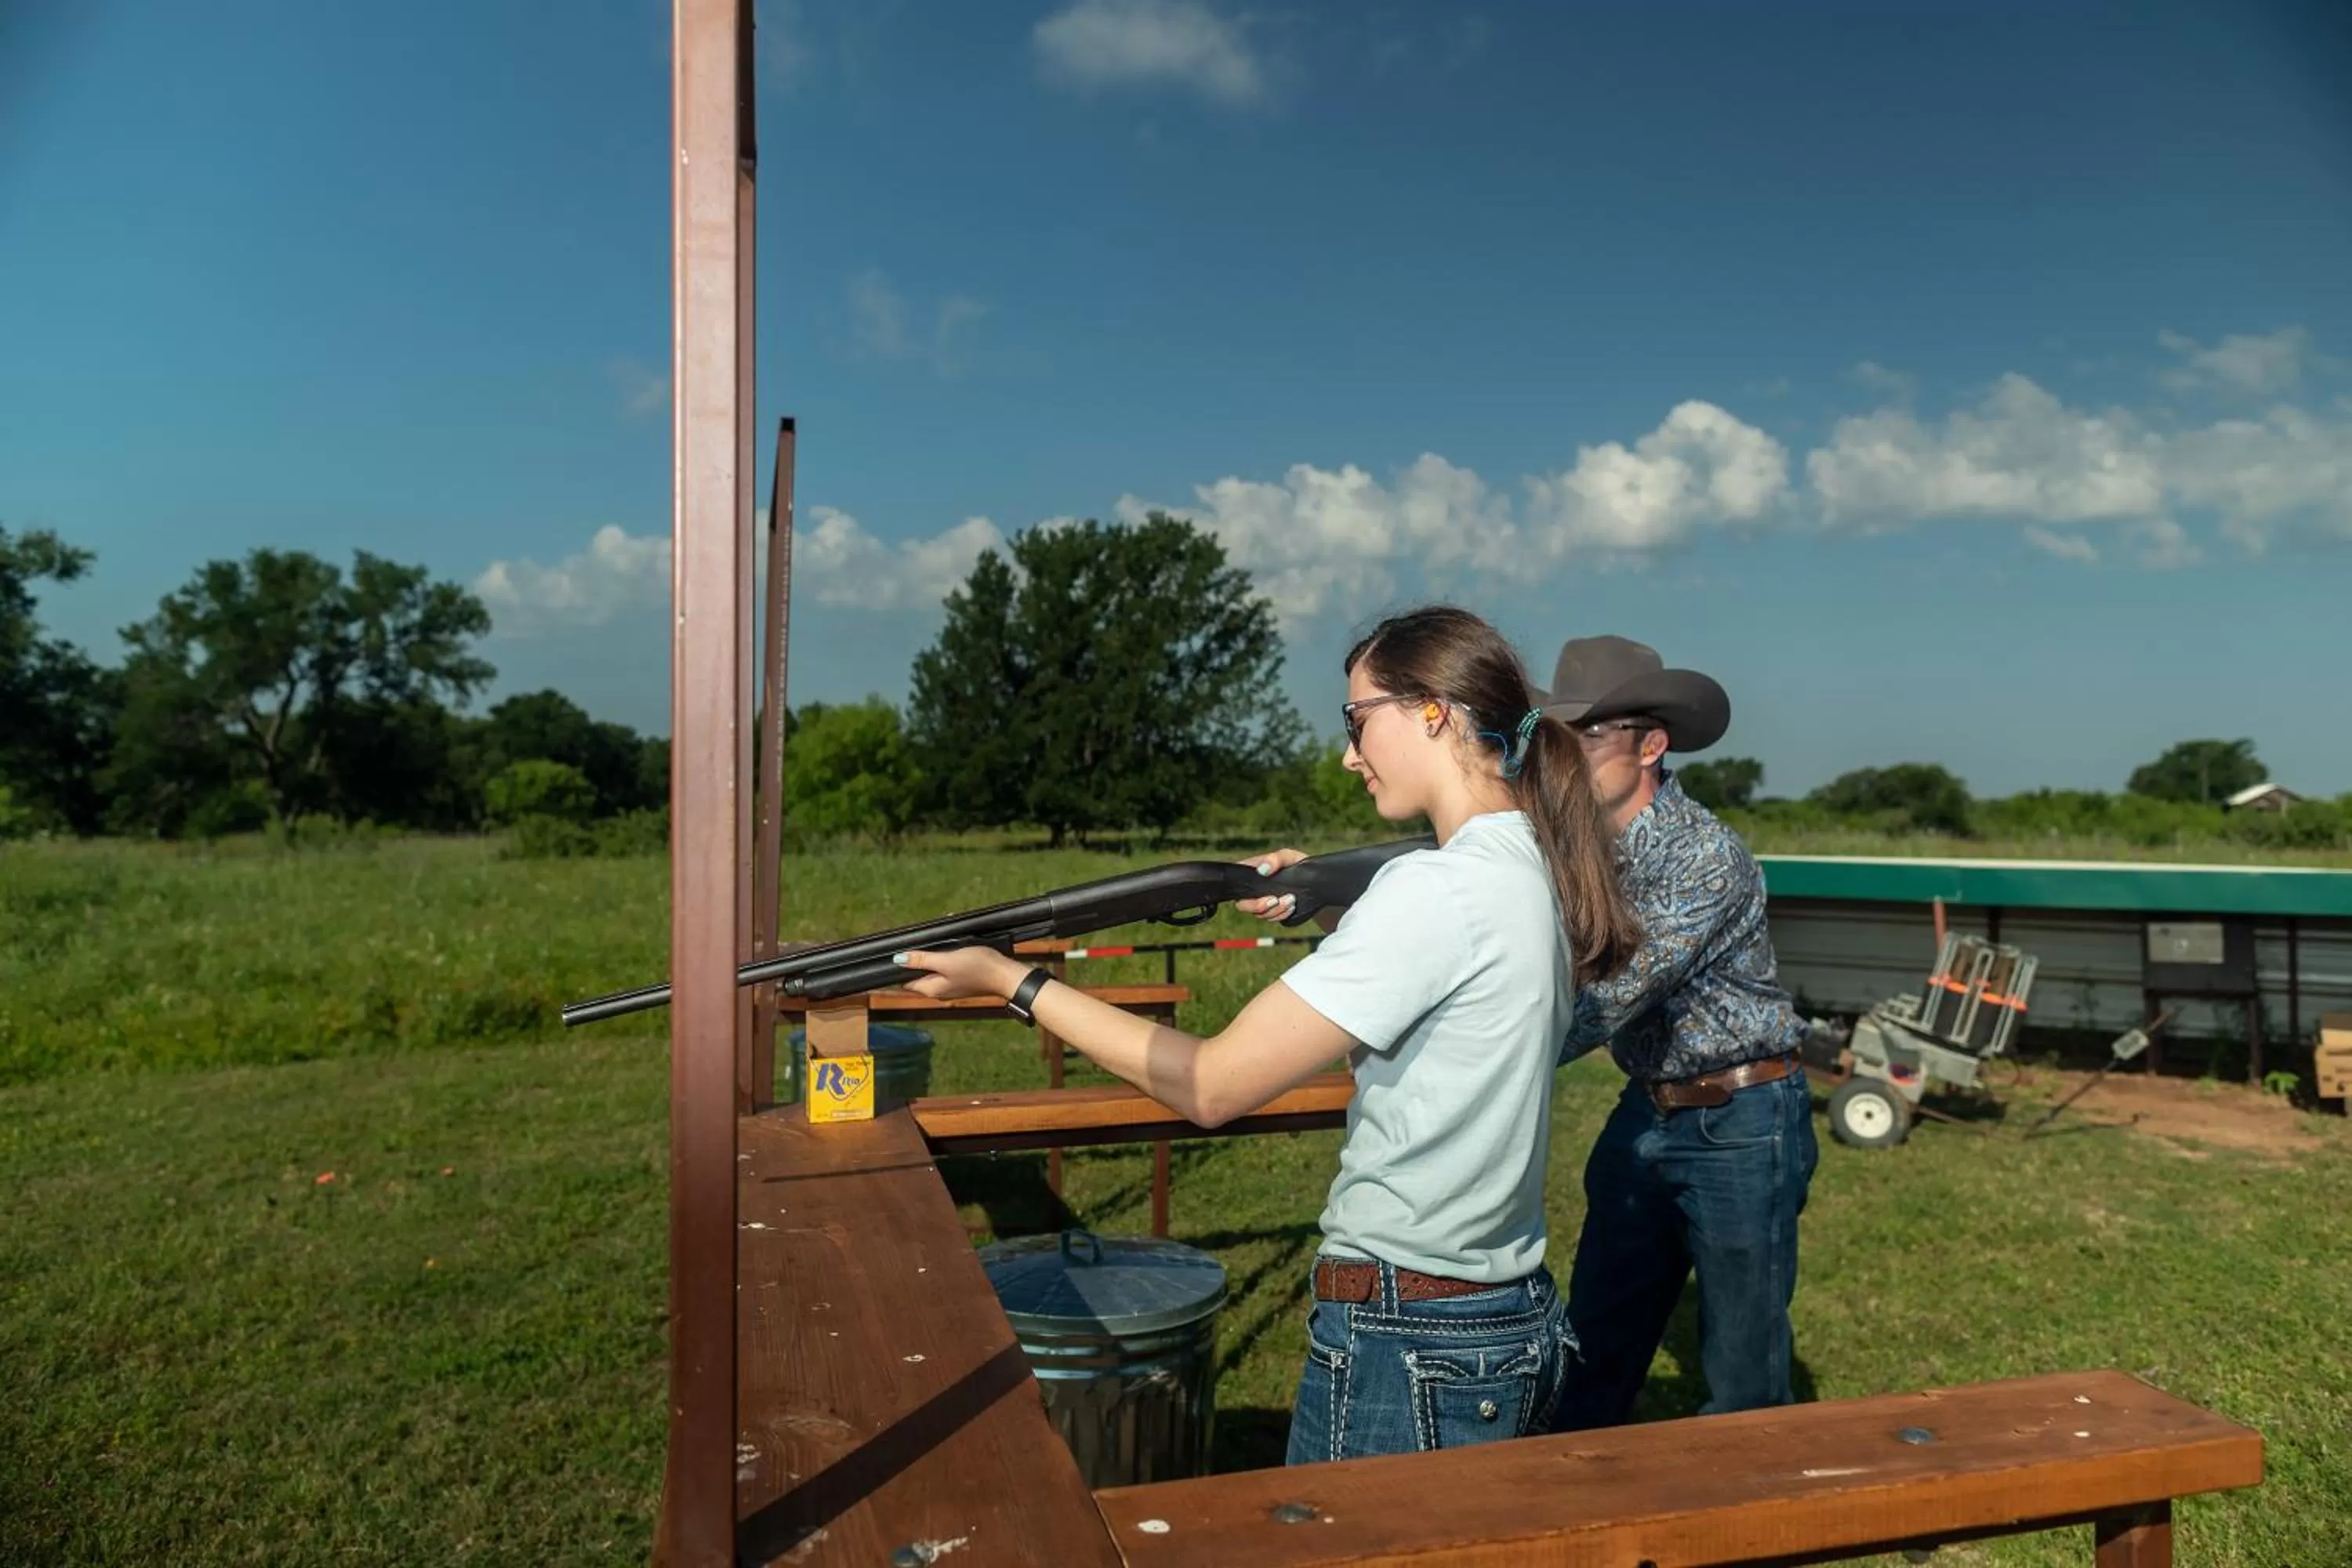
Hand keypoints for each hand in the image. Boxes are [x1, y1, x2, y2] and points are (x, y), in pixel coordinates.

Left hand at [893, 944, 1024, 1001]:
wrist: (1005, 974)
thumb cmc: (976, 968)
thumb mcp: (946, 961)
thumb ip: (922, 960)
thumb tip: (898, 959)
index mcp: (931, 989)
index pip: (906, 981)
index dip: (901, 967)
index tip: (901, 951)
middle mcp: (939, 991)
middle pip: (920, 974)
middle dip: (918, 958)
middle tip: (922, 941)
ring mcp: (951, 986)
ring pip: (934, 969)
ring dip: (933, 956)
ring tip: (938, 941)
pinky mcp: (962, 980)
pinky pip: (947, 968)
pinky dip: (946, 957)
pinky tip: (952, 947)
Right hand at [1233, 847, 1307, 921]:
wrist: (1314, 881)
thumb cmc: (1296, 863)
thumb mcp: (1288, 856)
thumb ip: (1275, 859)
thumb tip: (1262, 870)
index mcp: (1252, 872)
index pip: (1236, 882)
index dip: (1242, 892)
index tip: (1262, 892)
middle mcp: (1253, 889)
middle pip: (1243, 904)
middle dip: (1259, 906)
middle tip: (1275, 900)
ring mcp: (1262, 901)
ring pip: (1259, 914)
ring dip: (1275, 910)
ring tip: (1291, 900)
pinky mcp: (1272, 911)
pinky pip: (1271, 918)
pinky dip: (1281, 915)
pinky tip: (1292, 907)